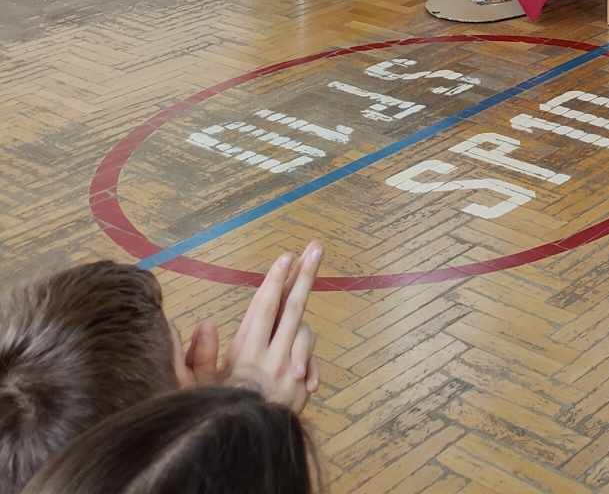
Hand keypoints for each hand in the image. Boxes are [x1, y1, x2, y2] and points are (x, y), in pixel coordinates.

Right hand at [186, 244, 322, 412]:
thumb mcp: (196, 392)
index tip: (286, 256)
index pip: (264, 309)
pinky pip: (309, 360)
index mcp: (245, 357)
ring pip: (303, 329)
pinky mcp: (301, 390)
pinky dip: (306, 354)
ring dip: (303, 308)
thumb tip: (206, 321)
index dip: (275, 280)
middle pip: (293, 308)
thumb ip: (198, 357)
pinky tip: (300, 355)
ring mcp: (291, 375)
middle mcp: (272, 361)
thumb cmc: (213, 419)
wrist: (240, 456)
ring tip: (304, 277)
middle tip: (316, 247)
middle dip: (305, 275)